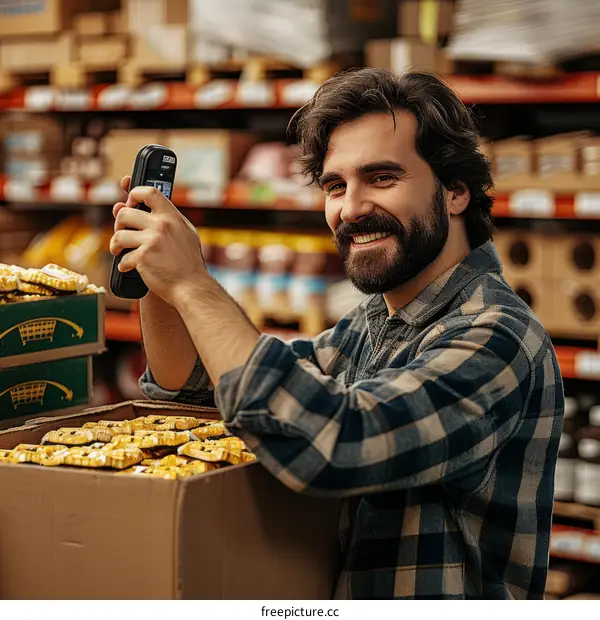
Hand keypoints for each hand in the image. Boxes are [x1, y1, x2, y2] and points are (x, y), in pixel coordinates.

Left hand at [109, 176, 208, 306]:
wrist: (192, 286)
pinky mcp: (143, 257)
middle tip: (122, 233)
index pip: (149, 192)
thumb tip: (132, 208)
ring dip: (115, 245)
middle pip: (125, 213)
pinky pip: (123, 257)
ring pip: (119, 235)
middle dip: (118, 224)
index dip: (134, 193)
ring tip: (119, 251)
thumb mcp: (185, 234)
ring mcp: (152, 241)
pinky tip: (129, 268)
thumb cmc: (188, 263)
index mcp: (172, 217)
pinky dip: (124, 265)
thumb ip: (165, 220)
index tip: (130, 202)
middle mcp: (162, 225)